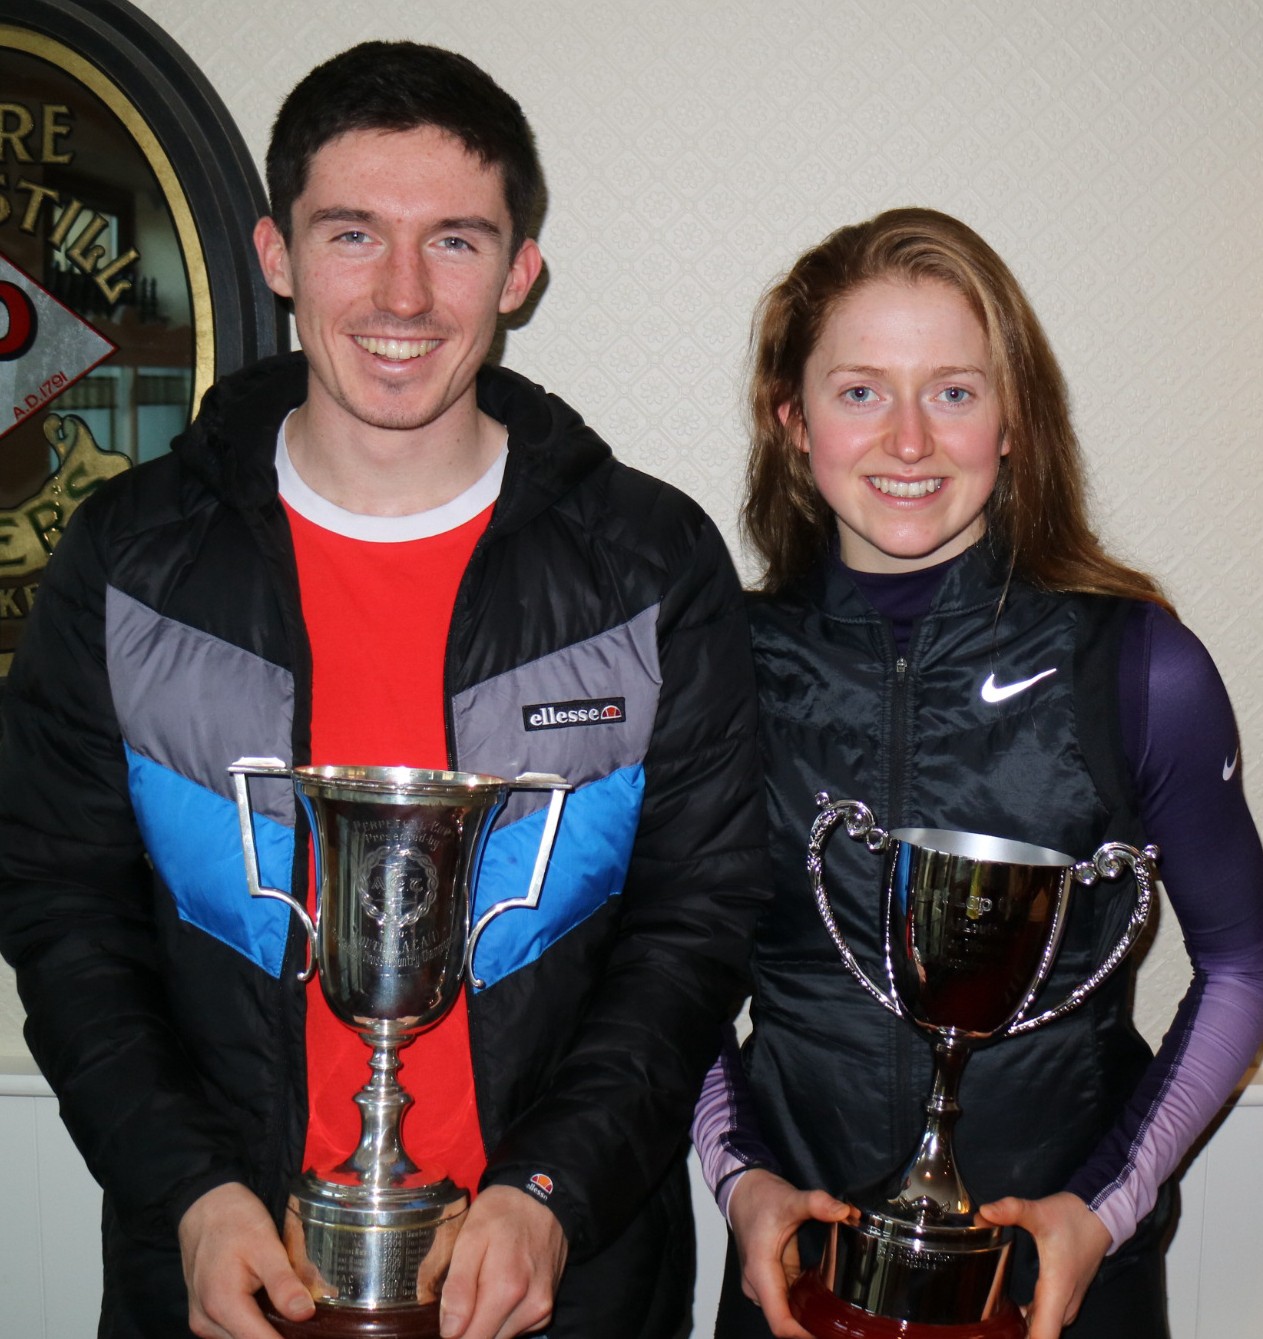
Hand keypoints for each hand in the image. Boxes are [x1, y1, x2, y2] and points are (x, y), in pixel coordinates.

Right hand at [178, 1182, 314, 1338]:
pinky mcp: (205, 1314)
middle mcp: (207, 1320)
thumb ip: (284, 1282)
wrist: (205, 1206)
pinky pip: (233, 1329)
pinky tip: (271, 1303)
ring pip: (242, 1337)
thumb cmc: (234, 1220)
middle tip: (307, 1317)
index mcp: (222, 1304)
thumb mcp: (266, 1244)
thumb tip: (304, 1314)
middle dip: (280, 1333)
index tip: (311, 1334)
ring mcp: (203, 1320)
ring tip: (291, 1305)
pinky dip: (254, 1321)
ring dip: (267, 1328)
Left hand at [438, 1184, 567, 1338]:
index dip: (453, 1331)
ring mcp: (542, 1310)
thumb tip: (450, 1331)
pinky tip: (500, 1290)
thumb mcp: (471, 1236)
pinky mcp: (546, 1310)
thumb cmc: (501, 1213)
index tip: (449, 1310)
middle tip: (465, 1293)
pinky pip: (516, 1329)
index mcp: (506, 1289)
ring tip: (483, 1286)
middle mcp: (530, 1307)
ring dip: (486, 1322)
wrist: (543, 1198)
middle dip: (469, 1326)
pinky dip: (502, 1318)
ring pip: (500, 1338)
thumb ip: (459, 1285)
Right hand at [727, 1169, 852, 1338]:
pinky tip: (829, 1302)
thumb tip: (844, 1212)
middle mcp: (759, 1285)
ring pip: (790, 1314)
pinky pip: (792, 1302)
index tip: (830, 1336)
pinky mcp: (772, 1281)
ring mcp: (765, 1285)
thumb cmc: (759, 1198)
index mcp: (760, 1272)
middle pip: (788, 1323)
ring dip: (812, 1318)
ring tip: (842, 1318)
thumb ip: (816, 1204)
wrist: (742, 1190)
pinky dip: (809, 1305)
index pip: (781, 1322)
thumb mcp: (790, 1199)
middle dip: (815, 1329)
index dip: (805, 1336)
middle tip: (846, 1328)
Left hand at [978, 1192, 1111, 1338]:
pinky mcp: (1063, 1298)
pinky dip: (1029, 1323)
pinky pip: (1045, 1321)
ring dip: (1021, 1330)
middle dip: (1014, 1335)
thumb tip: (983, 1213)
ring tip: (993, 1320)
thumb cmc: (1073, 1218)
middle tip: (984, 1330)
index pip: (1043, 1337)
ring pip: (1042, 1330)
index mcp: (1056, 1294)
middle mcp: (1063, 1306)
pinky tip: (1008, 1312)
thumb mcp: (1040, 1212)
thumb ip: (1011, 1211)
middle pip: (1039, 1337)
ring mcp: (1065, 1304)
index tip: (999, 1336)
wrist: (1100, 1215)